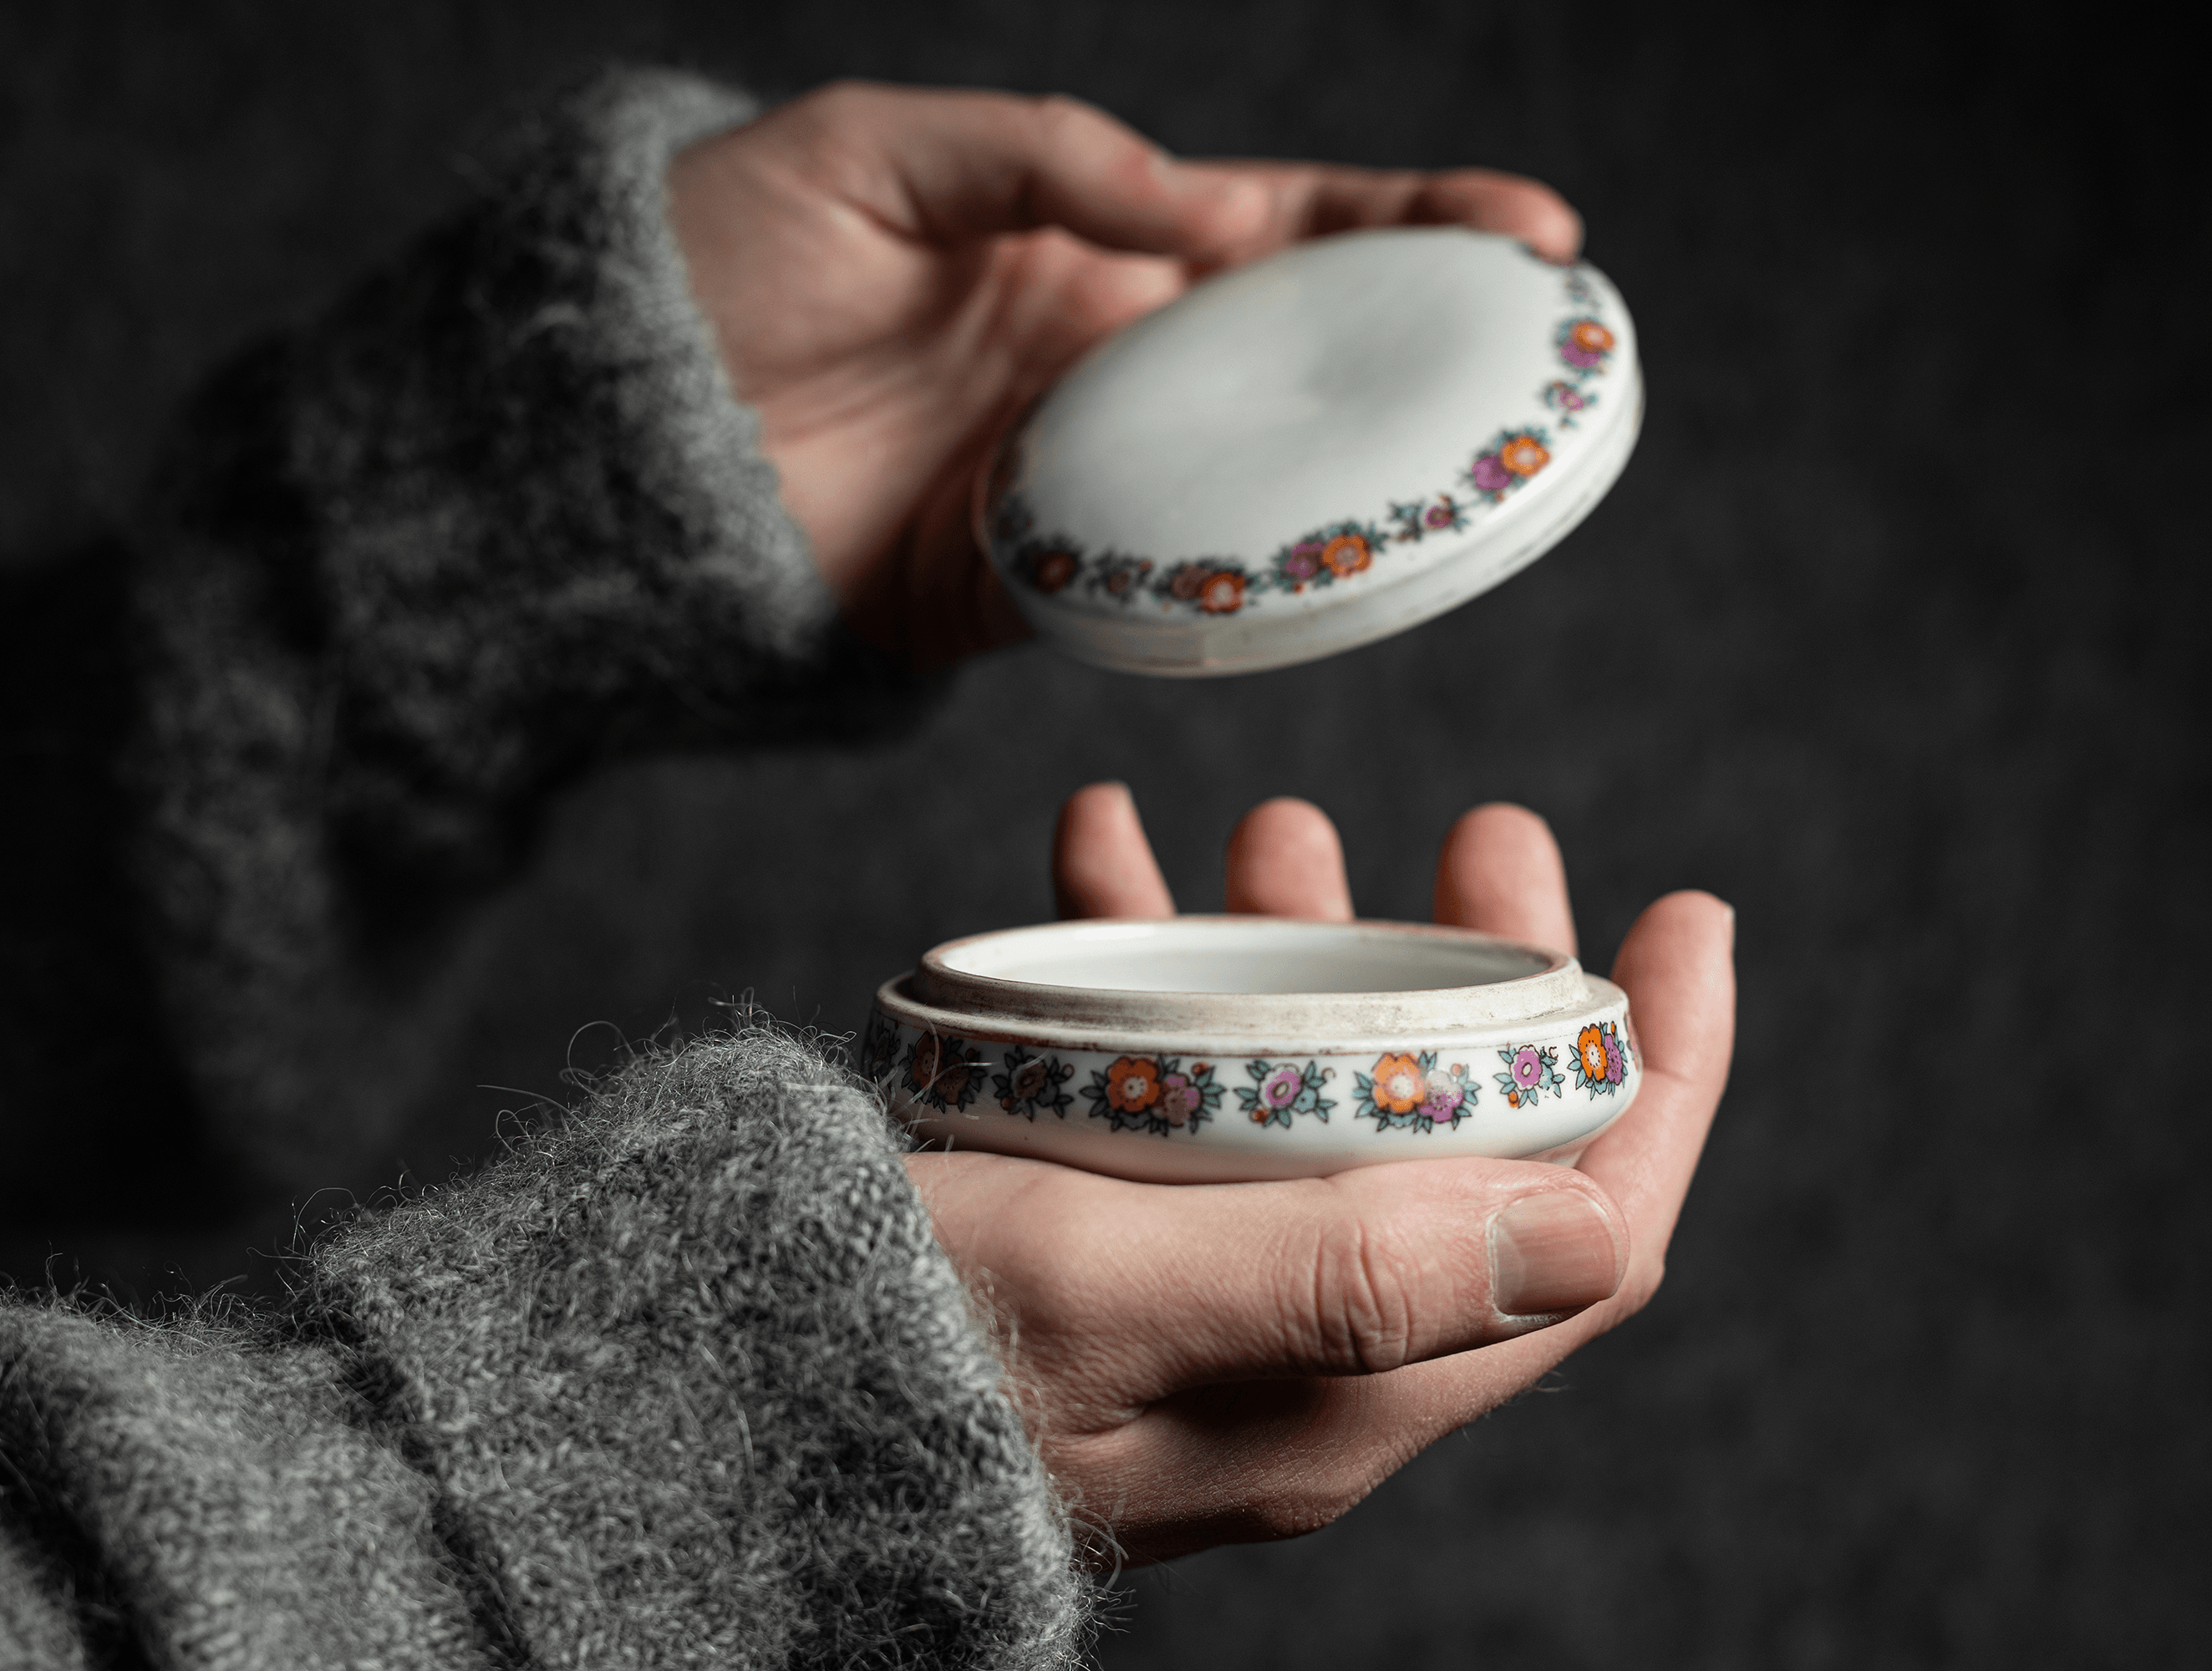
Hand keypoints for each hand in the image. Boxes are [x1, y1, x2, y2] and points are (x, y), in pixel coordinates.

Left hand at [667, 84, 1579, 666]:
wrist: (591, 437)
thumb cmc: (714, 260)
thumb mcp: (874, 154)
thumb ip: (1044, 159)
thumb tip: (1208, 208)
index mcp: (1082, 243)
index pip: (1279, 226)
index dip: (1411, 221)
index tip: (1530, 226)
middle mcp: (1098, 367)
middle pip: (1299, 362)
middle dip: (1432, 358)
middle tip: (1555, 358)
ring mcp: (1067, 484)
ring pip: (1251, 490)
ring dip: (1363, 489)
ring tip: (1483, 480)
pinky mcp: (1014, 595)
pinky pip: (1152, 599)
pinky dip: (1236, 594)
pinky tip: (1326, 582)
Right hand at [904, 785, 1733, 1561]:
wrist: (722, 1401)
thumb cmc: (905, 1352)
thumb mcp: (1125, 1294)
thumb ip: (1353, 1274)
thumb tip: (1592, 1230)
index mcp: (1348, 1386)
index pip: (1582, 1238)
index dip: (1660, 1077)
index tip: (1684, 919)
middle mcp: (1298, 1346)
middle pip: (1459, 1142)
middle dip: (1486, 975)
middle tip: (1481, 834)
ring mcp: (1198, 1290)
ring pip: (1314, 1098)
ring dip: (1315, 954)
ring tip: (1273, 830)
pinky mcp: (1097, 1243)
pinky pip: (1165, 1091)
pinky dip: (1151, 970)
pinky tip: (1099, 864)